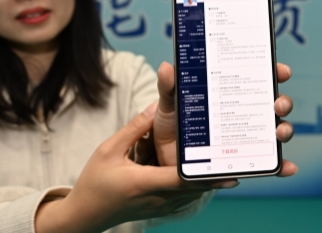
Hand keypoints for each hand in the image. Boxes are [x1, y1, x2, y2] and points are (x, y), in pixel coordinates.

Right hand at [35, 104, 234, 232]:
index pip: (182, 178)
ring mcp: (159, 207)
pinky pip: (184, 199)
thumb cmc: (94, 181)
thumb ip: (134, 129)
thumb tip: (154, 107)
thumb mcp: (109, 149)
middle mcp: (156, 198)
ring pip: (191, 195)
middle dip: (216, 177)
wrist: (84, 214)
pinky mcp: (159, 210)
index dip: (205, 173)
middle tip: (237, 161)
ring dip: (208, 182)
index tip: (226, 166)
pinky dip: (196, 189)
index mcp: (144, 182)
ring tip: (227, 166)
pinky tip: (205, 177)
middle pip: (194, 188)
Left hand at [153, 62, 297, 175]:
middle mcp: (247, 110)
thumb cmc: (174, 123)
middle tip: (277, 104)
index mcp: (233, 90)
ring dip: (285, 129)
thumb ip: (169, 86)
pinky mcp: (246, 158)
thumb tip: (167, 67)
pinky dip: (281, 166)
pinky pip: (269, 163)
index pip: (259, 75)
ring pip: (277, 129)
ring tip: (279, 133)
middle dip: (282, 101)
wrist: (166, 157)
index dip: (274, 71)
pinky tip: (288, 169)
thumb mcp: (170, 103)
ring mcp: (250, 135)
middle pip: (274, 102)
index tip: (281, 71)